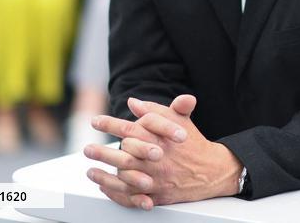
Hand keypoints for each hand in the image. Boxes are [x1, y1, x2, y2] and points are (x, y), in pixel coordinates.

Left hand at [85, 95, 241, 209]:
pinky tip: (106, 189)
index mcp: (160, 139)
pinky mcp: (159, 195)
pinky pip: (133, 197)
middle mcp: (158, 159)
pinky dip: (117, 195)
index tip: (95, 121)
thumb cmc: (193, 143)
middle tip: (87, 150)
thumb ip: (156, 110)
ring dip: (105, 177)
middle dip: (102, 153)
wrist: (213, 170)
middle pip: (124, 156)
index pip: (131, 129)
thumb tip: (134, 102)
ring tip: (91, 172)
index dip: (111, 124)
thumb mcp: (179, 121)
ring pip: (126, 179)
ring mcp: (157, 179)